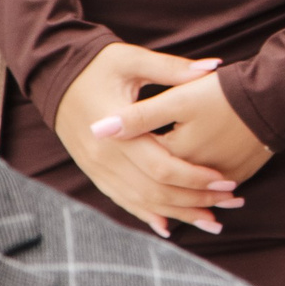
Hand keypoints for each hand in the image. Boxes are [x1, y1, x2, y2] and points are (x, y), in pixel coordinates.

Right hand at [54, 45, 262, 237]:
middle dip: (195, 200)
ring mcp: (97, 169)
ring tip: (213, 221)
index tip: (227, 180)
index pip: (162, 165)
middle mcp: (104, 156)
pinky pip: (123, 201)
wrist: (54, 76)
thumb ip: (172, 69)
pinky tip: (170, 226)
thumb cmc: (96, 65)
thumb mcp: (132, 59)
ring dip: (179, 214)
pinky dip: (148, 215)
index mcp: (116, 128)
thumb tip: (213, 67)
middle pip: (156, 190)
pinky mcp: (94, 173)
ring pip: (142, 202)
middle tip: (231, 201)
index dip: (195, 177)